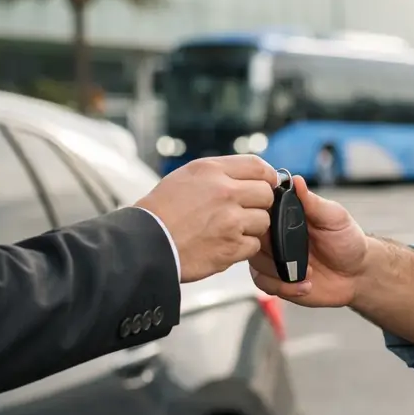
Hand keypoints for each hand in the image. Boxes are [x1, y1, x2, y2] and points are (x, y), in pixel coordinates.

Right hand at [135, 155, 278, 282]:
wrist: (145, 243)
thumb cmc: (160, 212)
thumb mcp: (186, 177)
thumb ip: (218, 174)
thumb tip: (248, 178)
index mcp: (212, 171)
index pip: (258, 166)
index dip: (268, 177)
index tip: (267, 185)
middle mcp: (225, 192)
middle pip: (266, 194)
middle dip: (260, 204)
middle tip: (244, 212)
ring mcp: (230, 221)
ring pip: (264, 221)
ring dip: (251, 227)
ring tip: (229, 230)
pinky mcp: (231, 248)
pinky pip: (253, 245)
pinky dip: (243, 248)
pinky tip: (225, 245)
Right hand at [248, 175, 367, 307]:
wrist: (356, 274)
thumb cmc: (347, 241)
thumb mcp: (335, 217)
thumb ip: (313, 202)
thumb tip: (296, 180)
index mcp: (285, 214)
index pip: (261, 209)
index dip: (262, 215)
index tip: (274, 224)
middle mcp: (274, 234)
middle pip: (252, 236)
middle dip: (272, 248)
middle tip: (295, 255)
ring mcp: (272, 257)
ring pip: (255, 261)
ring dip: (280, 270)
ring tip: (308, 271)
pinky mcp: (274, 279)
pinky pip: (263, 283)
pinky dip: (284, 286)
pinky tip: (306, 285)